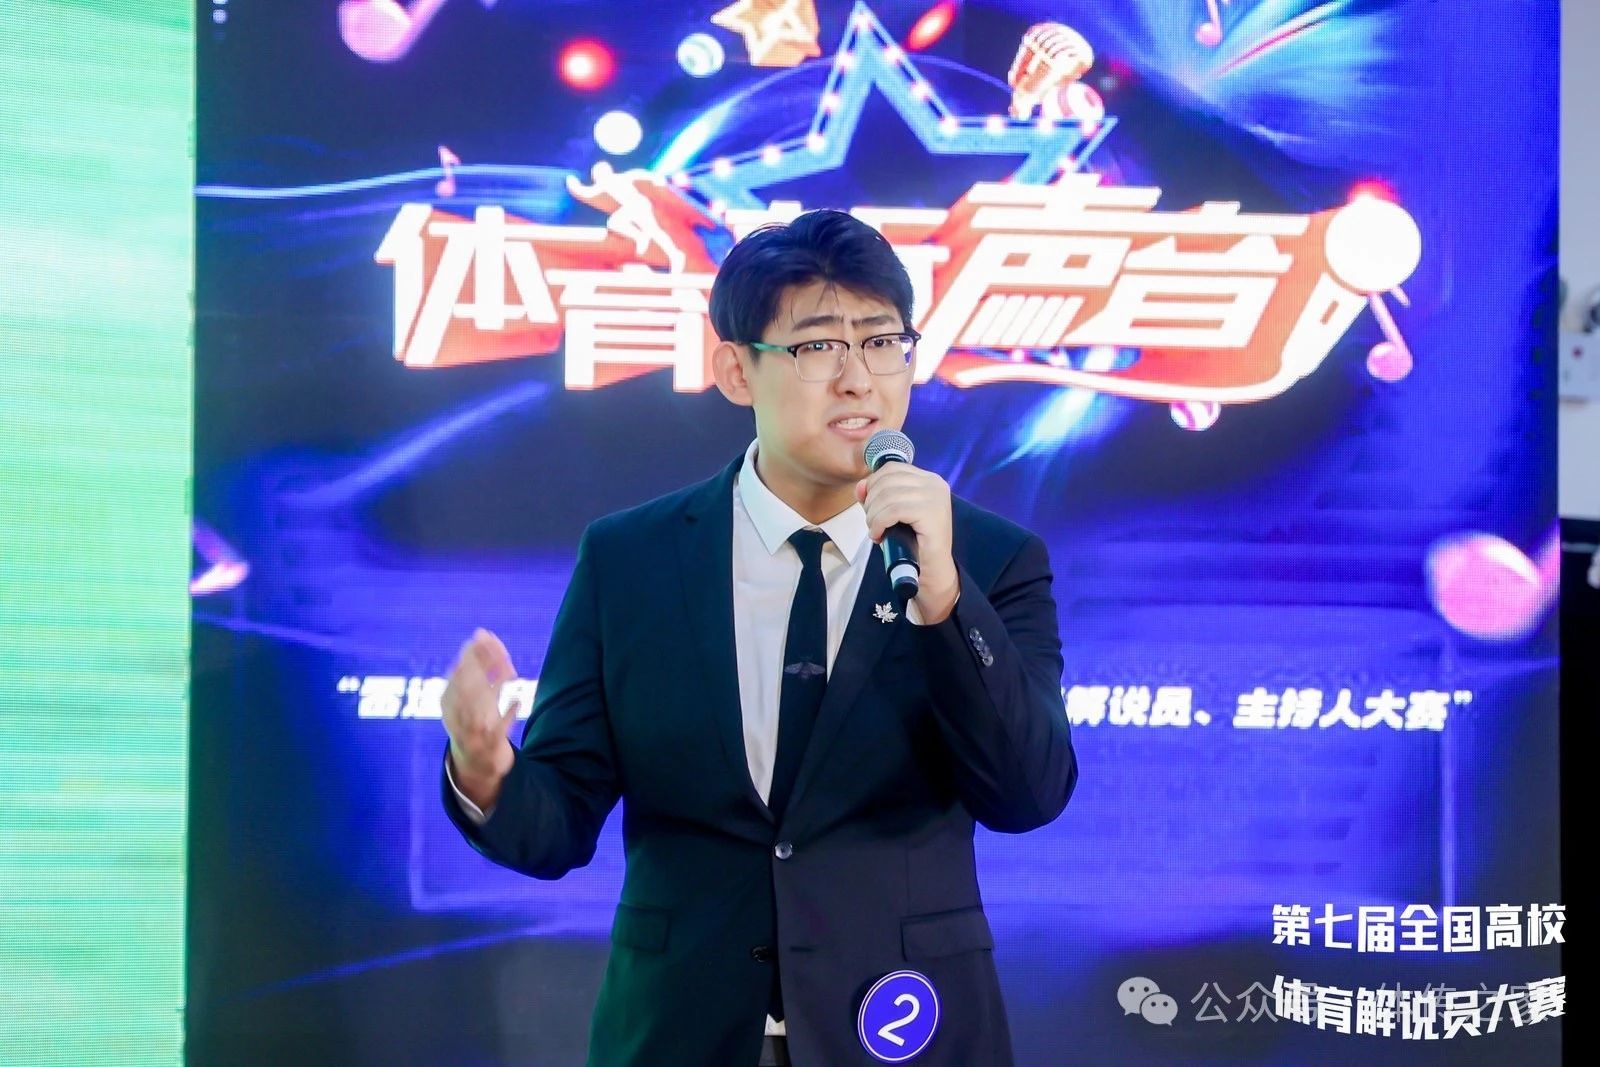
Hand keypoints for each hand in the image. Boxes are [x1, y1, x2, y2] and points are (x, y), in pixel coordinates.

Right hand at [442, 628, 521, 804]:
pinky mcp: (490, 745)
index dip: (472, 653)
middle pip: (468, 686)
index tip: (485, 636)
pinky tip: (517, 700)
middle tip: (499, 649)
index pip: (458, 672)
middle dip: (482, 664)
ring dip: (495, 685)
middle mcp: (457, 715)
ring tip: (511, 671)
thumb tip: (481, 634)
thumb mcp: (469, 695)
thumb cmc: (473, 719)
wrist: (475, 763)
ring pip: (482, 705)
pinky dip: (508, 715)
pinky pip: (499, 729)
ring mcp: (473, 730)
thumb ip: (477, 667)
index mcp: (448, 701)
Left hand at [855, 463, 958, 621]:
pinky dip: (879, 523)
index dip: (873, 485)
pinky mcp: (931, 513)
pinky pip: (893, 510)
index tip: (870, 507)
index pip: (891, 468)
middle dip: (871, 502)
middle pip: (887, 480)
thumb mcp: (892, 514)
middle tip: (872, 523)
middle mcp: (935, 483)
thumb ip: (876, 496)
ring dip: (873, 515)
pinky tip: (878, 535)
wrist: (932, 571)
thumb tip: (860, 485)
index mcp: (929, 479)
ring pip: (888, 495)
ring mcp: (935, 497)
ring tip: (875, 530)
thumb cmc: (912, 542)